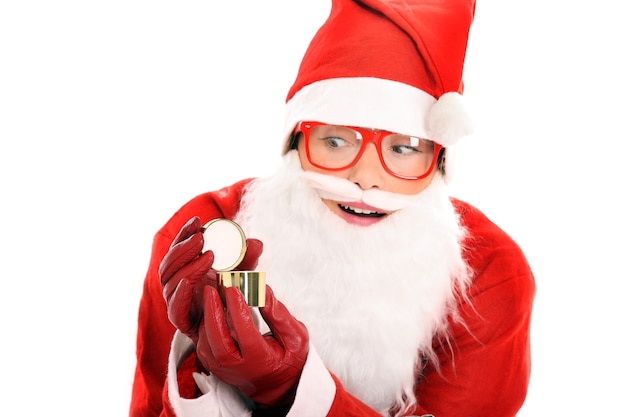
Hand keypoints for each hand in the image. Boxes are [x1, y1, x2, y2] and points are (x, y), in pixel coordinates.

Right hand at [159, 216, 262, 341]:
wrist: (233, 327)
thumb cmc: (233, 293)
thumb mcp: (242, 272)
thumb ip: (248, 258)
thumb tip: (256, 243)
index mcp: (185, 268)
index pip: (177, 248)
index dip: (184, 233)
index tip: (198, 221)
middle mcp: (176, 284)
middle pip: (169, 263)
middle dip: (183, 248)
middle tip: (202, 237)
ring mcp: (177, 302)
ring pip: (171, 282)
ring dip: (187, 266)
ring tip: (209, 255)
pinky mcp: (182, 321)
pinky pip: (174, 308)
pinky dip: (180, 295)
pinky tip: (191, 282)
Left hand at [197, 285, 308, 407]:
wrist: (277, 386)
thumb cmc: (288, 360)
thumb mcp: (295, 337)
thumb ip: (280, 316)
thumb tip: (263, 291)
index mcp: (261, 360)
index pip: (245, 332)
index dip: (237, 310)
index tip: (234, 290)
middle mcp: (238, 368)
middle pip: (218, 340)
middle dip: (212, 312)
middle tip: (212, 290)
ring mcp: (223, 369)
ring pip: (206, 344)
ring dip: (206, 319)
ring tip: (210, 297)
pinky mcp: (215, 367)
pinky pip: (203, 347)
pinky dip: (204, 328)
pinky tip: (210, 312)